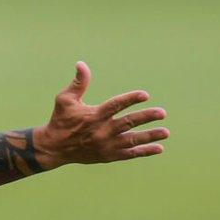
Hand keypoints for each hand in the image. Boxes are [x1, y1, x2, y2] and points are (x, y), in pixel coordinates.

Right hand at [34, 61, 168, 169]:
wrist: (54, 147)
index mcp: (94, 115)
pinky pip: (130, 154)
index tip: (144, 95)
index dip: (130, 99)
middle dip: (146, 118)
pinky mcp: (108, 156)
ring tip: (165, 132)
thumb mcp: (65, 99)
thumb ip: (78, 83)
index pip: (115, 105)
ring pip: (132, 140)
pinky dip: (144, 151)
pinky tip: (159, 148)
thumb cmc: (61, 119)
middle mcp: (102, 131)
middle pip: (128, 123)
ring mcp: (106, 145)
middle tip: (162, 113)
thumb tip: (81, 64)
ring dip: (149, 136)